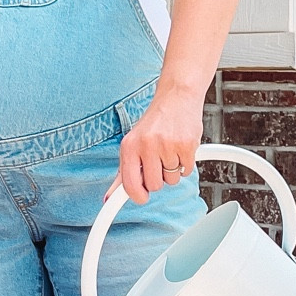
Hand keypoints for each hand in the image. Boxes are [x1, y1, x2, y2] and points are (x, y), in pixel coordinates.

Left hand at [116, 90, 203, 204]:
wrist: (176, 97)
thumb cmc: (154, 123)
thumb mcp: (132, 144)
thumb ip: (123, 173)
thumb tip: (110, 197)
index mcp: (129, 146)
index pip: (129, 184)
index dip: (136, 196)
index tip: (141, 198)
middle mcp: (146, 145)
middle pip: (154, 185)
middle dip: (158, 178)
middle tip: (158, 161)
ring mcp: (167, 145)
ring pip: (171, 180)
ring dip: (172, 170)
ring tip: (169, 150)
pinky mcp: (186, 145)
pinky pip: (186, 171)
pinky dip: (184, 163)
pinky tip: (179, 148)